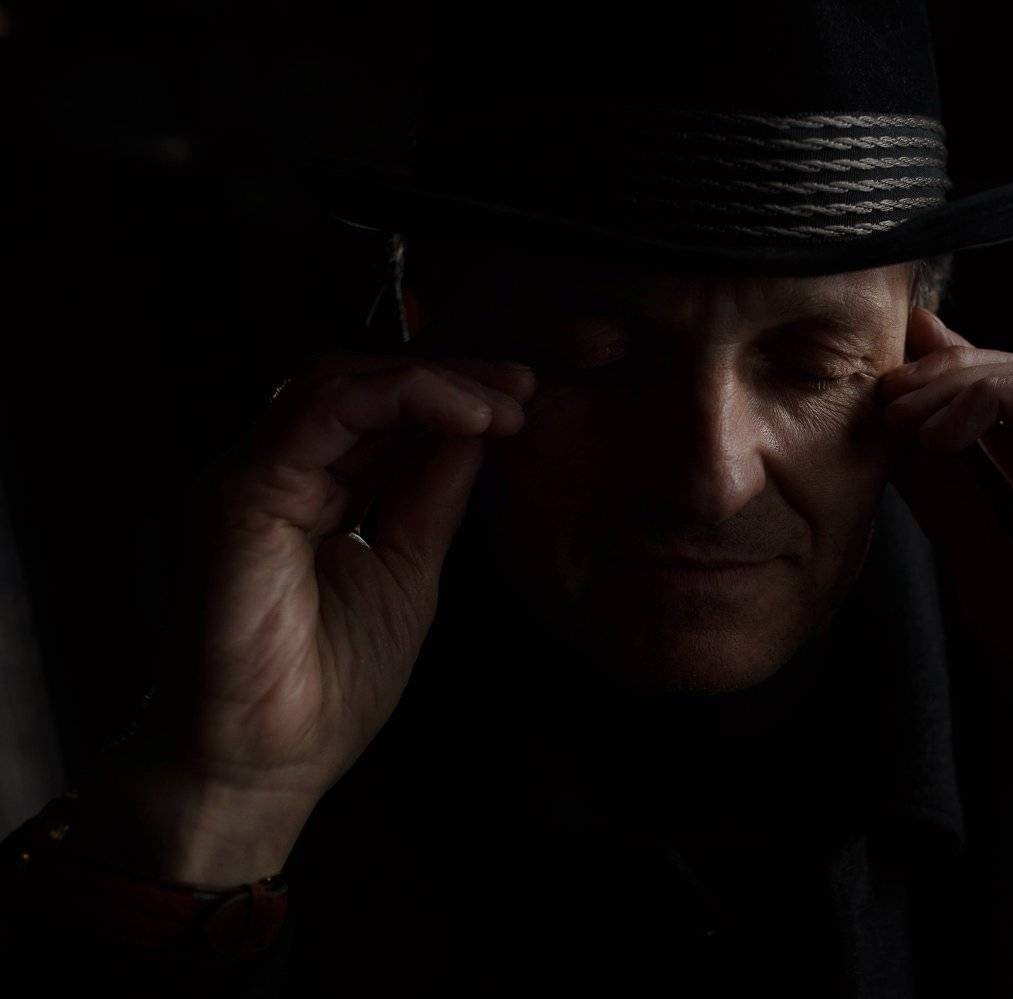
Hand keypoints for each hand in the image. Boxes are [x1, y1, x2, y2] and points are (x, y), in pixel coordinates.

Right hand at [75, 347, 533, 886]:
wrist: (268, 764)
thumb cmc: (328, 685)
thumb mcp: (408, 570)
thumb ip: (432, 497)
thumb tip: (476, 431)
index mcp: (311, 489)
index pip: (379, 410)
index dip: (452, 395)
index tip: (522, 400)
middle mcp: (275, 472)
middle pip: (361, 381)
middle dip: (451, 377)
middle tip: (523, 389)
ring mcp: (252, 477)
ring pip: (340, 381)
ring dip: (433, 382)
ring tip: (503, 405)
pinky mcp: (242, 493)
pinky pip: (321, 412)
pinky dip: (400, 398)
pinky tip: (465, 417)